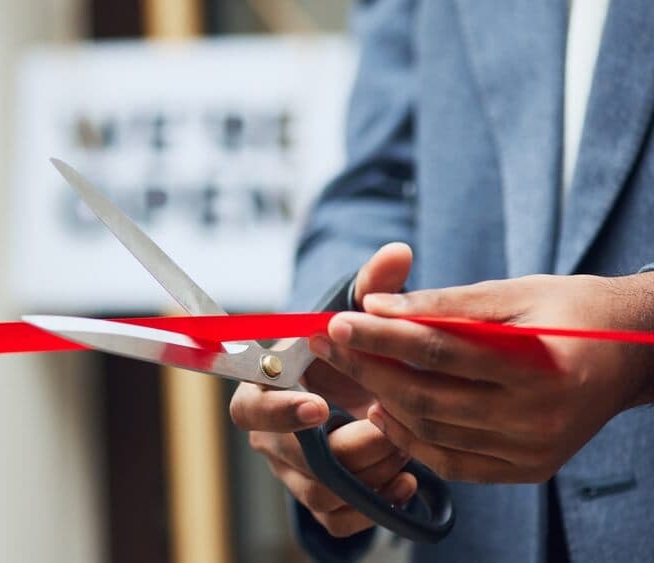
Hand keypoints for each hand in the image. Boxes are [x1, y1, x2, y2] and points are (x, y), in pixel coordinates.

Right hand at [229, 242, 415, 536]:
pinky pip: (338, 520)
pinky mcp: (319, 502)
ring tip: (407, 445)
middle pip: (298, 457)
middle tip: (391, 425)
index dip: (282, 411)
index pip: (252, 410)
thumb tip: (398, 252)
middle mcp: (270, 438)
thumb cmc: (345, 350)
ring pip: (323, 491)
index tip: (321, 406)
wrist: (353, 390)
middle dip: (351, 445)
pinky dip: (373, 506)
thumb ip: (373, 286)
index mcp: (263, 391)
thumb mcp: (356, 316)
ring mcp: (292, 474)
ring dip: (370, 471)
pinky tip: (404, 482)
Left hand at [312, 273, 653, 482]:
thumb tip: (374, 306)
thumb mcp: (513, 293)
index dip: (381, 337)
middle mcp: (540, 417)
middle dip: (367, 368)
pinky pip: (451, 462)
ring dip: (381, 402)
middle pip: (427, 397)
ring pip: (432, 433)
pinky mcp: (527, 469)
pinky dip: (410, 439)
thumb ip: (443, 302)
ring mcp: (534, 450)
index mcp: (542, 365)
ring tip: (352, 370)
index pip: (439, 350)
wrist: (631, 356)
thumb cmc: (570, 311)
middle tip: (327, 343)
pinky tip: (383, 409)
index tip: (336, 321)